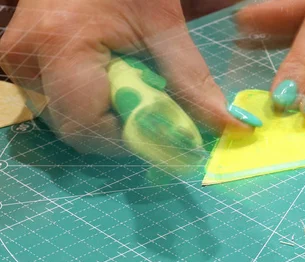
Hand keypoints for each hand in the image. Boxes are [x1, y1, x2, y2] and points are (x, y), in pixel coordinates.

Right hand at [0, 0, 250, 154]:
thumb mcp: (163, 24)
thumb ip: (191, 80)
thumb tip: (227, 126)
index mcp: (59, 47)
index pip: (89, 126)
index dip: (131, 136)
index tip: (166, 127)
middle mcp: (26, 62)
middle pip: (76, 129)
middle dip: (121, 128)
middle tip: (151, 102)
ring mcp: (18, 65)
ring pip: (66, 122)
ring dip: (107, 116)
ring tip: (130, 83)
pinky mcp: (21, 66)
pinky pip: (59, 106)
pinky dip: (91, 104)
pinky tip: (110, 80)